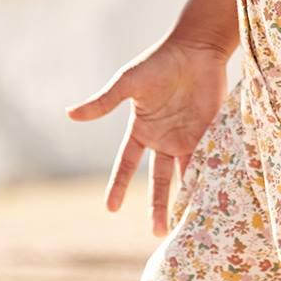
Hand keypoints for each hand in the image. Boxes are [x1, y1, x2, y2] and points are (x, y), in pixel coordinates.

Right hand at [64, 34, 230, 235]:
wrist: (196, 48)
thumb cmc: (159, 62)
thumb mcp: (128, 83)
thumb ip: (104, 103)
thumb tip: (70, 114)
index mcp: (142, 129)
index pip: (126, 164)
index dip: (118, 186)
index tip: (110, 209)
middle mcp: (164, 138)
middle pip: (159, 180)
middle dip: (157, 205)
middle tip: (157, 232)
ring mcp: (188, 137)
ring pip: (186, 175)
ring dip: (186, 198)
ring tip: (187, 224)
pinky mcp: (210, 131)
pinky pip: (208, 160)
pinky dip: (209, 178)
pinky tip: (210, 199)